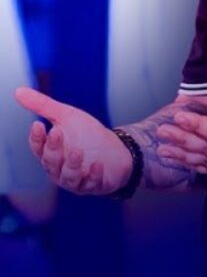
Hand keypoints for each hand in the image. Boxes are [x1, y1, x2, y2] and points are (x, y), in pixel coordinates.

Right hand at [13, 86, 131, 195]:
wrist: (117, 150)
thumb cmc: (88, 135)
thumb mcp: (68, 116)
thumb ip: (43, 106)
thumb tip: (18, 91)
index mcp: (50, 153)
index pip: (37, 148)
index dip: (37, 138)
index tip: (38, 124)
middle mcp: (59, 170)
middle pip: (50, 162)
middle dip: (53, 149)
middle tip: (57, 132)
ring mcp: (77, 180)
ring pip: (68, 177)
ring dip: (71, 165)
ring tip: (77, 151)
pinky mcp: (95, 185)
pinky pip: (91, 184)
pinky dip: (93, 176)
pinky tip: (96, 165)